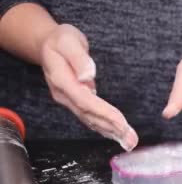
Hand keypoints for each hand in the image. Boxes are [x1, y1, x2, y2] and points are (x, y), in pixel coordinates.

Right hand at [40, 24, 137, 149]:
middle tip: (131, 139)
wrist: (48, 44)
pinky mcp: (75, 102)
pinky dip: (104, 128)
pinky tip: (116, 135)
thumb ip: (79, 58)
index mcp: (62, 80)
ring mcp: (69, 100)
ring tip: (129, 142)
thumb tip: (88, 76)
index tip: (121, 123)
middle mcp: (64, 95)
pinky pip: (90, 118)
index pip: (85, 101)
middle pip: (89, 115)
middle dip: (111, 128)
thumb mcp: (68, 41)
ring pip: (90, 120)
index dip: (103, 113)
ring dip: (110, 132)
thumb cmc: (61, 40)